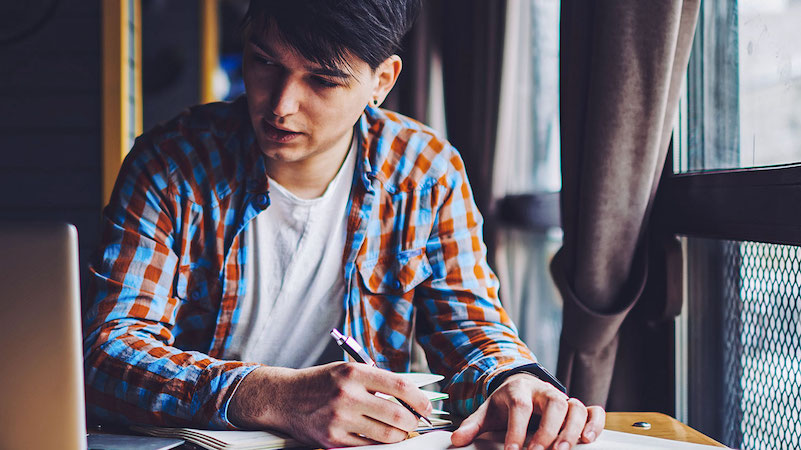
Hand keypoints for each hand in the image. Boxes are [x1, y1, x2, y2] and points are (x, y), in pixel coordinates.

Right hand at [228, 362, 432, 447]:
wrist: (285, 398)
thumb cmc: (322, 382)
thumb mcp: (348, 370)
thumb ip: (377, 381)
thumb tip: (412, 396)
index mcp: (354, 373)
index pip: (400, 387)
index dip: (420, 399)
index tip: (426, 406)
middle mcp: (347, 395)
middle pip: (397, 415)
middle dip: (413, 421)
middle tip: (414, 421)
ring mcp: (339, 420)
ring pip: (387, 435)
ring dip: (400, 435)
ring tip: (399, 431)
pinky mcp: (332, 440)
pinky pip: (368, 448)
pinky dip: (380, 445)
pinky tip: (379, 438)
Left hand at [451, 373, 604, 449]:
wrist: (520, 386)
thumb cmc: (505, 403)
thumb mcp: (487, 411)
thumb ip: (473, 425)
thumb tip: (457, 440)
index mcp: (519, 390)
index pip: (520, 406)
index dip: (517, 429)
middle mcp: (544, 391)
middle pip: (554, 403)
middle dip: (549, 429)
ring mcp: (562, 398)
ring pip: (575, 407)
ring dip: (572, 429)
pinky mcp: (576, 407)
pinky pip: (593, 411)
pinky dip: (595, 423)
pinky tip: (588, 439)